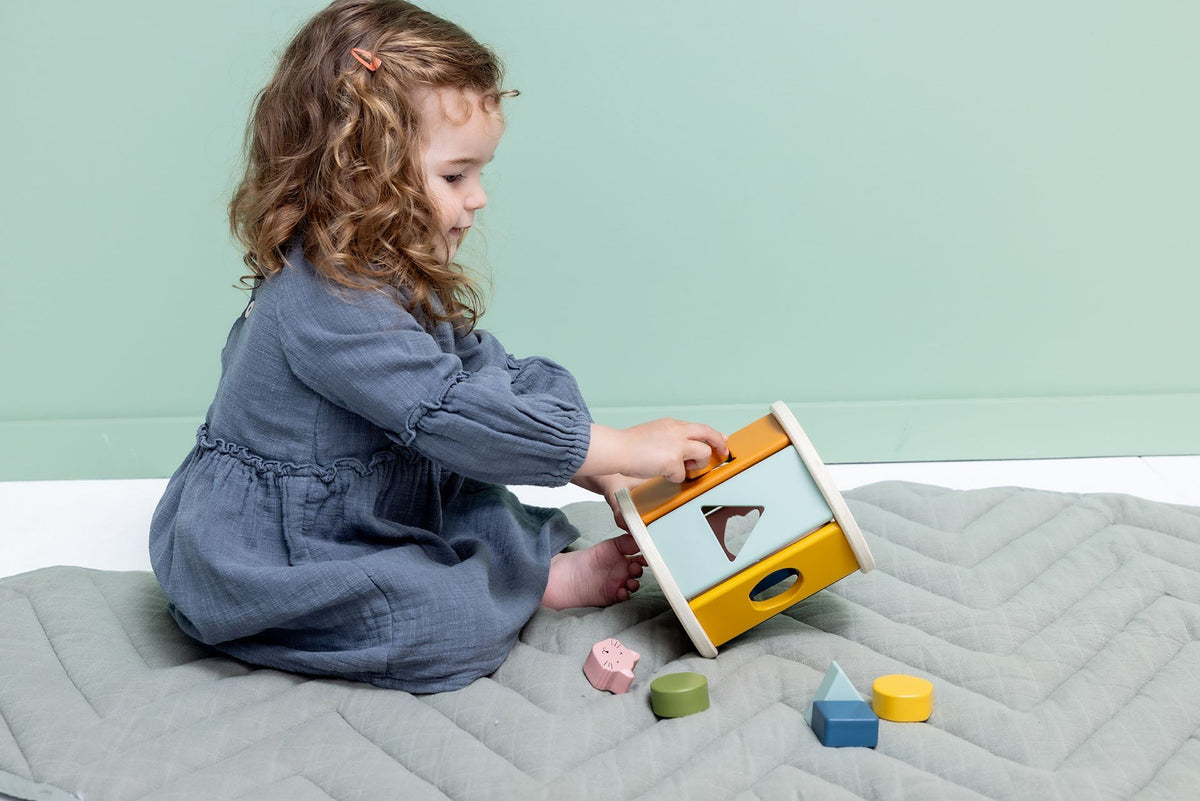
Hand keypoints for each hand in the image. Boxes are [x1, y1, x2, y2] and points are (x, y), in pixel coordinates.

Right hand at [578, 419, 727, 484]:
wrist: (616, 448)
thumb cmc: (629, 445)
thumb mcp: (654, 433)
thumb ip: (673, 437)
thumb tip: (688, 446)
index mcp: (672, 425)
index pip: (699, 428)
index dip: (712, 435)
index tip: (721, 440)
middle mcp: (677, 431)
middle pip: (709, 434)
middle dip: (719, 444)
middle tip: (723, 453)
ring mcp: (677, 445)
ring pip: (703, 454)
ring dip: (696, 465)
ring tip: (678, 468)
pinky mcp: (673, 460)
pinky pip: (682, 474)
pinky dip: (673, 477)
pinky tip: (660, 473)